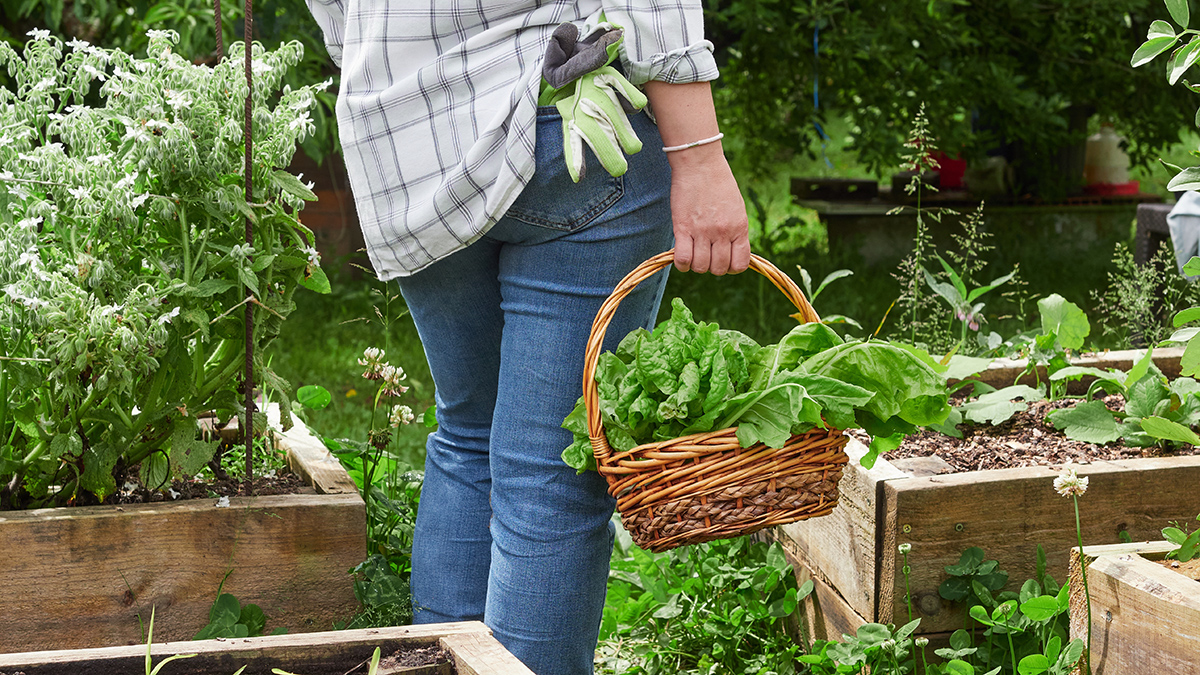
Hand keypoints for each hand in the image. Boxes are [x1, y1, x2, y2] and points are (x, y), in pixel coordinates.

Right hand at [667, 143, 750, 275]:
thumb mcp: (737, 208)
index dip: (731, 267)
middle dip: (712, 266)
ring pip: (701, 267)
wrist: (700, 163)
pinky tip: (682, 254)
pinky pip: (683, 259)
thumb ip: (735, 230)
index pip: (740, 264)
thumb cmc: (719, 183)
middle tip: (706, 254)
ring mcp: (703, 231)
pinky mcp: (683, 228)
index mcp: (739, 227)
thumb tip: (731, 251)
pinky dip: (682, 263)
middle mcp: (723, 232)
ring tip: (693, 252)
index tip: (724, 259)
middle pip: (719, 269)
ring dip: (696, 265)